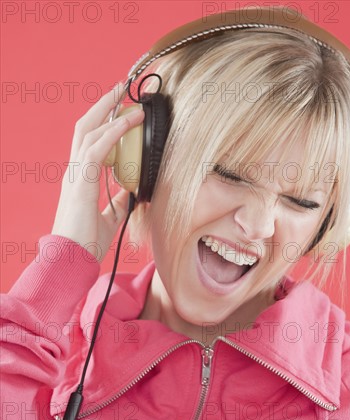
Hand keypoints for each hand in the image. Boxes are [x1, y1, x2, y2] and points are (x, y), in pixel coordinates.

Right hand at [52, 82, 144, 260]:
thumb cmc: (86, 241)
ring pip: (88, 131)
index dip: (104, 121)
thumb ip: (119, 202)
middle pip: (85, 127)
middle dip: (103, 105)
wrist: (72, 259)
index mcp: (80, 178)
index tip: (121, 108)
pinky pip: (95, 149)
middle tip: (121, 89)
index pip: (90, 140)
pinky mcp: (80, 182)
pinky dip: (111, 133)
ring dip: (108, 111)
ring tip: (125, 96)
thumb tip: (134, 190)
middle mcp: (75, 171)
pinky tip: (126, 122)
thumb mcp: (110, 218)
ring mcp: (75, 175)